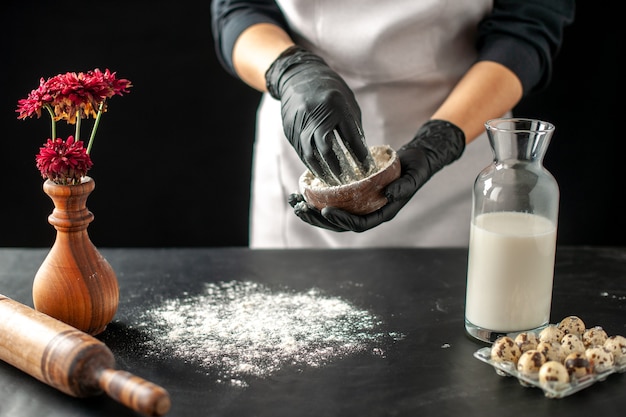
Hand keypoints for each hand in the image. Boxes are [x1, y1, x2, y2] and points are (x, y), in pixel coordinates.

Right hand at [266, 46, 372, 185]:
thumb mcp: (347, 103)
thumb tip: (360, 155)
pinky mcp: (289, 129)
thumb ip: (352, 127)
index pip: (349, 137)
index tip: (366, 170)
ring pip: (310, 154)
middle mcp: (314, 113)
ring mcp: (299, 122)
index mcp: (335, 104)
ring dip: (322, 171)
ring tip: (332, 183)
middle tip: (346, 183)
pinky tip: (319, 172)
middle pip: (326, 149)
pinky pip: (301, 151)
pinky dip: (311, 164)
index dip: (359, 156)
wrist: (299, 76)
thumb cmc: (330, 90)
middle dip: (337, 169)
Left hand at [289, 120, 465, 231]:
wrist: (415, 160)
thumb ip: (404, 186)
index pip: (359, 224)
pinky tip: (303, 191)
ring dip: (312, 210)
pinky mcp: (353, 195)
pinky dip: (318, 198)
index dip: (342, 221)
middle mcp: (369, 212)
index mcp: (382, 213)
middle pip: (340, 224)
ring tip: (295, 202)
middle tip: (300, 210)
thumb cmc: (415, 168)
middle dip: (318, 219)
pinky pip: (333, 201)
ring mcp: (360, 205)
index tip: (326, 212)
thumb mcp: (413, 175)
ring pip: (333, 214)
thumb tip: (389, 193)